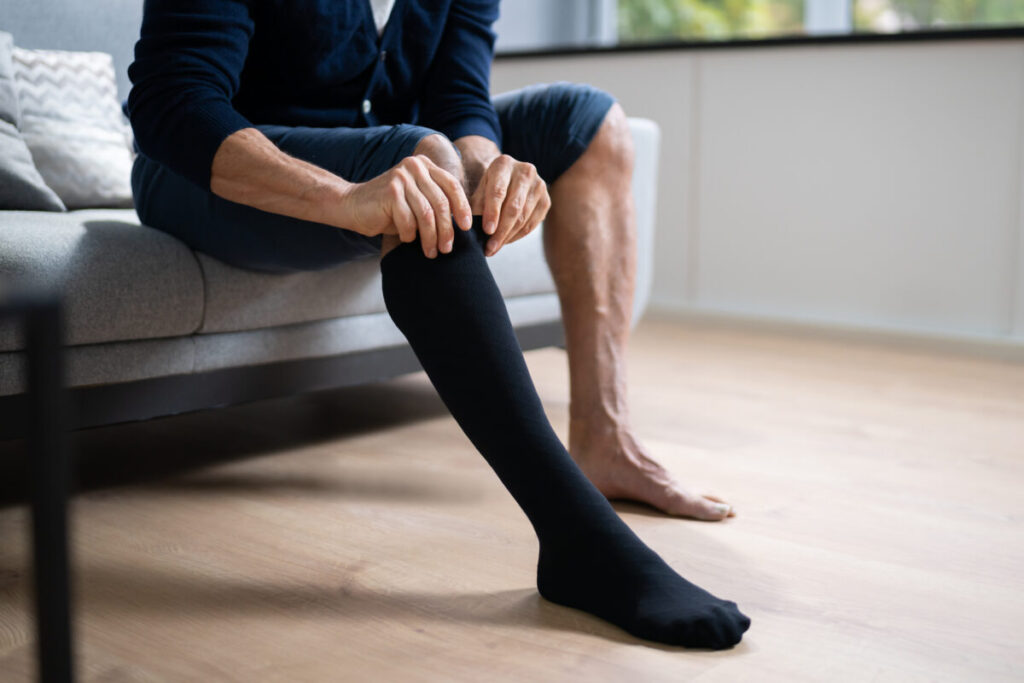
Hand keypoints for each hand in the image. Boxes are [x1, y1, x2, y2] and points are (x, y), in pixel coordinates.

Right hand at [338, 154, 471, 257]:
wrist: (352, 205)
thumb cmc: (389, 209)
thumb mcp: (417, 201)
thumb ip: (436, 203)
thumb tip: (463, 224)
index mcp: (425, 166)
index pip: (452, 186)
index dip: (462, 207)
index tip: (467, 227)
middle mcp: (415, 167)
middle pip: (441, 203)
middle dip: (447, 230)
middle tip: (447, 248)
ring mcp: (402, 178)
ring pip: (427, 214)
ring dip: (431, 238)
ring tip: (431, 252)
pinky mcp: (390, 192)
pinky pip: (408, 221)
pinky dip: (409, 235)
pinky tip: (407, 239)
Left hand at [469, 154, 550, 256]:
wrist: (512, 178)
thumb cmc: (490, 185)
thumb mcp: (480, 189)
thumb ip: (475, 206)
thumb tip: (469, 229)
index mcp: (504, 164)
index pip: (498, 192)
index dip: (492, 213)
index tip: (487, 231)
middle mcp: (525, 171)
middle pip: (513, 207)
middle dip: (500, 231)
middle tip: (489, 248)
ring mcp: (539, 185)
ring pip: (523, 218)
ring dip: (508, 237)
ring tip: (494, 248)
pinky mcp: (546, 199)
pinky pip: (532, 224)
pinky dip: (518, 236)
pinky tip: (506, 241)